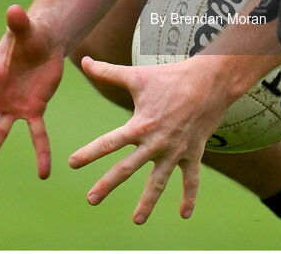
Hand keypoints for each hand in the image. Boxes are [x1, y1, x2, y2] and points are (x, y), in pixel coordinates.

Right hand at [0, 5, 64, 177]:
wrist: (45, 43)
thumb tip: (14, 9)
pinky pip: (37, 134)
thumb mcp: (27, 28)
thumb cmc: (30, 34)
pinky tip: (43, 173)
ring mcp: (15, 104)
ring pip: (0, 130)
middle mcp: (0, 93)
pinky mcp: (33, 110)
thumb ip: (19, 23)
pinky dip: (41, 152)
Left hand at [69, 57, 228, 223]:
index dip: (90, 153)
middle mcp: (156, 142)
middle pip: (127, 168)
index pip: (109, 142)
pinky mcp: (193, 153)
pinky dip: (189, 197)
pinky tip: (184, 215)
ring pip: (159, 182)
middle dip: (108, 185)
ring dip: (147, 202)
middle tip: (91, 200)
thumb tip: (84, 60)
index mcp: (140, 125)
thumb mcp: (137, 76)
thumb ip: (108, 72)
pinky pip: (191, 179)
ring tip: (137, 221)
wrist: (208, 81)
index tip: (72, 164)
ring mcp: (175, 151)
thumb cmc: (170, 77)